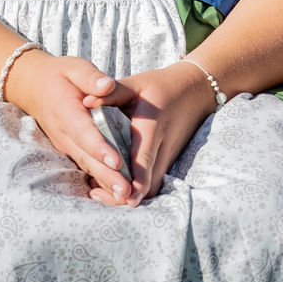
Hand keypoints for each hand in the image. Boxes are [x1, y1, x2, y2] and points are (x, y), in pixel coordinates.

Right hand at [4, 51, 134, 202]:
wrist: (33, 88)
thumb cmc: (60, 76)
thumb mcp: (74, 67)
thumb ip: (90, 77)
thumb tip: (105, 86)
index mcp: (67, 112)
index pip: (85, 132)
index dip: (101, 148)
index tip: (118, 161)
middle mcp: (65, 134)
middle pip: (87, 157)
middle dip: (107, 175)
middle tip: (127, 191)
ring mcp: (66, 145)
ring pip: (87, 167)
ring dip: (105, 183)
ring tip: (125, 196)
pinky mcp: (71, 150)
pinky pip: (86, 167)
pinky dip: (100, 181)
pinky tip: (116, 193)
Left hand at [83, 62, 217, 205]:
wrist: (197, 90)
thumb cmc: (163, 86)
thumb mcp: (137, 84)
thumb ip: (112, 93)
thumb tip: (86, 101)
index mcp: (153, 127)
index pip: (145, 158)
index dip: (137, 180)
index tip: (125, 197)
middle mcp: (164, 146)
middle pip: (150, 183)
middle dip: (127, 195)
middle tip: (98, 195)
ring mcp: (169, 156)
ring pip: (153, 186)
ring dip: (132, 194)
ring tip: (101, 192)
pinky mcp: (168, 160)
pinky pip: (154, 181)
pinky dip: (138, 188)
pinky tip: (115, 184)